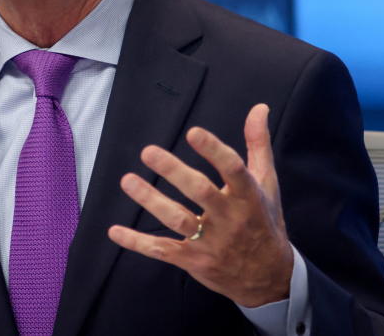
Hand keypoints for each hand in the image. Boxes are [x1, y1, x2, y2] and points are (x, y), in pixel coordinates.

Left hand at [108, 104, 293, 307]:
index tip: (192, 132)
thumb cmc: (263, 220)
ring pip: (178, 220)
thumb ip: (258, 143)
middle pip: (200, 192)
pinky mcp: (194, 260)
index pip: (233, 169)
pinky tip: (115, 231)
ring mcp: (211, 242)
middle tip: (148, 151)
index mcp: (249, 196)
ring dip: (151, 201)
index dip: (213, 150)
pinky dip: (138, 243)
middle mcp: (230, 218)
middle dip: (174, 172)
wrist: (269, 277)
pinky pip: (163, 251)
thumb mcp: (266, 182)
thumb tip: (258, 107)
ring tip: (128, 181)